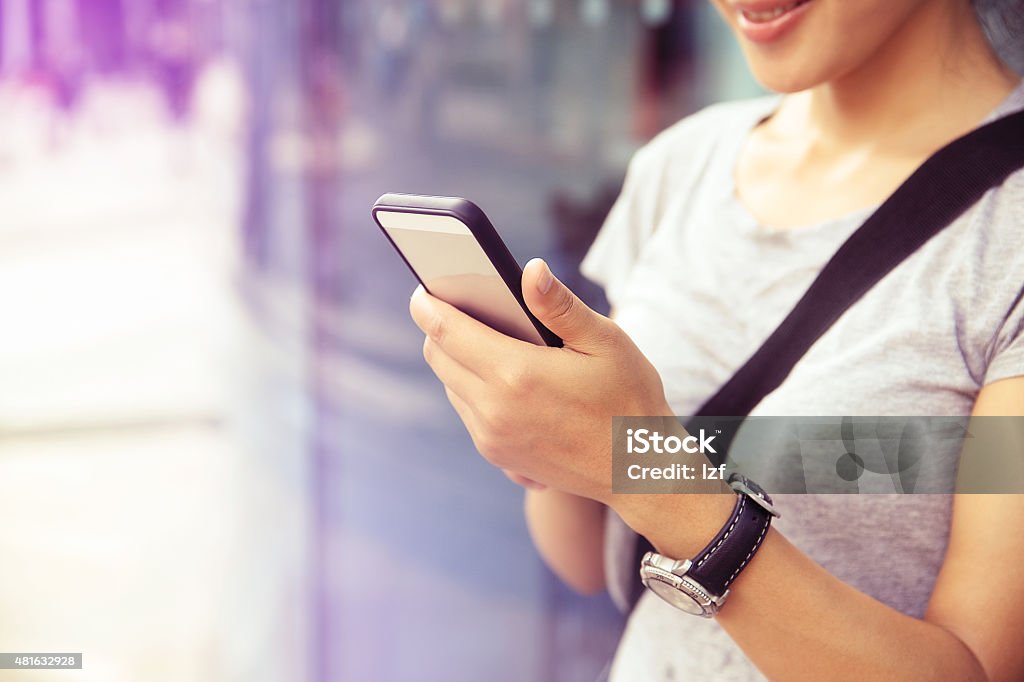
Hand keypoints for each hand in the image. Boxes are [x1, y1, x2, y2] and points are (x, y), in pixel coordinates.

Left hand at [409, 258, 672, 504]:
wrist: (641, 472)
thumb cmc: (629, 400)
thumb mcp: (605, 342)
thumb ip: (560, 305)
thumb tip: (530, 269)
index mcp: (516, 374)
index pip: (447, 332)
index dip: (428, 305)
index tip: (421, 289)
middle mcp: (494, 410)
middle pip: (439, 358)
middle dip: (440, 329)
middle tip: (459, 307)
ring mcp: (492, 438)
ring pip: (450, 386)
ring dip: (458, 360)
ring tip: (486, 339)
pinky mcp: (499, 456)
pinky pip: (468, 412)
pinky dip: (474, 389)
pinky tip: (505, 379)